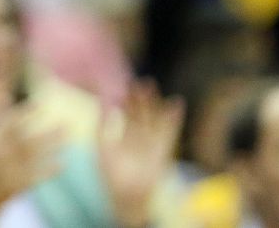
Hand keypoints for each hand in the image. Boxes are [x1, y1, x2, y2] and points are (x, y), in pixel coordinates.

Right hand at [0, 106, 66, 215]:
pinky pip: (35, 176)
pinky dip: (48, 170)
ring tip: (67, 137)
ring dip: (51, 146)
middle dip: (46, 132)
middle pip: (26, 140)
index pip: (10, 125)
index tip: (40, 106)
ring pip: (33, 156)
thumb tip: (4, 95)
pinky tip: (62, 163)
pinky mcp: (16, 185)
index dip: (25, 114)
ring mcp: (8, 170)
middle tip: (66, 123)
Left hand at [96, 82, 183, 227]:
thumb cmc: (111, 174)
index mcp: (125, 139)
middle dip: (140, 100)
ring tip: (152, 86)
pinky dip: (174, 118)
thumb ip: (102, 125)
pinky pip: (169, 131)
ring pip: (153, 120)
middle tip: (140, 83)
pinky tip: (176, 103)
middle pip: (141, 115)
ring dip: (154, 104)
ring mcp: (152, 144)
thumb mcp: (103, 147)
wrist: (126, 195)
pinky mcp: (163, 149)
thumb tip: (102, 103)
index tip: (124, 88)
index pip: (127, 115)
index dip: (126, 102)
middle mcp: (139, 140)